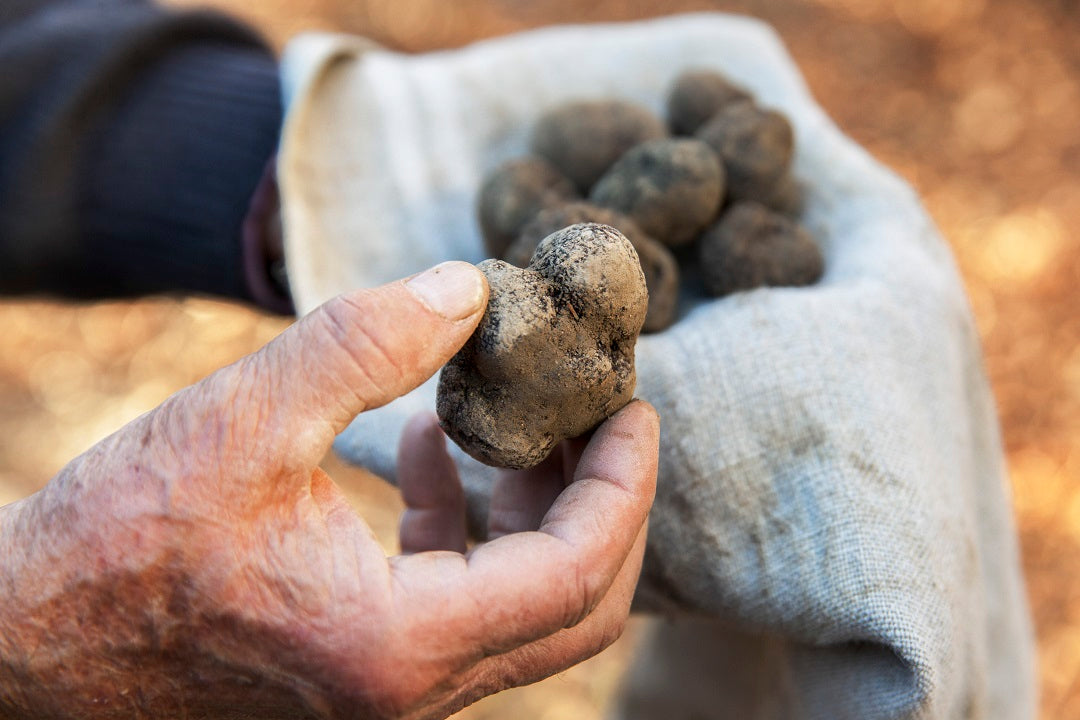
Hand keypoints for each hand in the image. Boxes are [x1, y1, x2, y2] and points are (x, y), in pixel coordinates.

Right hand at [0, 262, 658, 719]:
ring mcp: (386, 688)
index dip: (624, 486)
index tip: (635, 407)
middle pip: (574, 610)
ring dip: (536, 509)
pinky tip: (430, 445)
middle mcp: (408, 690)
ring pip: (518, 609)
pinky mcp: (356, 665)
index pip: (577, 577)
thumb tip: (471, 289)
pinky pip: (452, 601)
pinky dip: (463, 526)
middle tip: (604, 414)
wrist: (26, 639)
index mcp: (398, 647)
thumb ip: (367, 343)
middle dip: (603, 504)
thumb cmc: (117, 540)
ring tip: (514, 415)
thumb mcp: (245, 418)